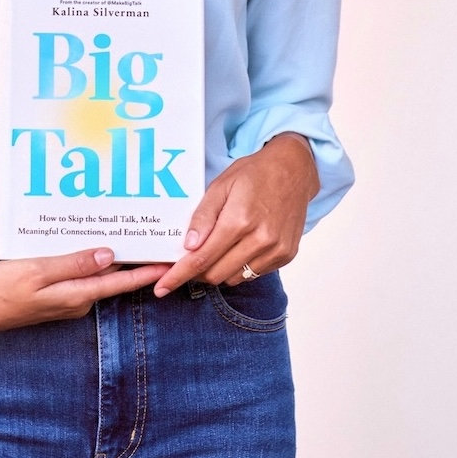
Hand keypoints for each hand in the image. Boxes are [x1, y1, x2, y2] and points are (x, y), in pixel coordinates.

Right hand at [0, 249, 169, 331]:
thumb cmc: (1, 291)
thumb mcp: (36, 273)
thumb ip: (73, 264)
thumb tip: (108, 256)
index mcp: (75, 295)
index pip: (119, 283)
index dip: (146, 274)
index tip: (170, 264)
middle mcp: (76, 299)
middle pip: (113, 278)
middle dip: (135, 262)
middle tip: (156, 241)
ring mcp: (65, 298)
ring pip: (97, 275)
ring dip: (114, 259)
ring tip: (133, 236)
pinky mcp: (55, 294)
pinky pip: (81, 274)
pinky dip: (90, 260)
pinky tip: (93, 244)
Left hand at [152, 133, 319, 297]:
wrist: (294, 170)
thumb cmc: (254, 174)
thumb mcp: (221, 186)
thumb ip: (203, 217)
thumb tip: (189, 246)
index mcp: (239, 220)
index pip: (201, 258)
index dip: (178, 275)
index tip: (162, 287)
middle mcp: (260, 239)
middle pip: (216, 274)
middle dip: (197, 271)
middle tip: (189, 258)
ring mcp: (276, 250)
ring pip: (234, 278)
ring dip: (218, 269)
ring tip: (216, 247)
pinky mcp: (286, 255)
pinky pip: (253, 273)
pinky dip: (239, 266)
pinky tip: (239, 246)